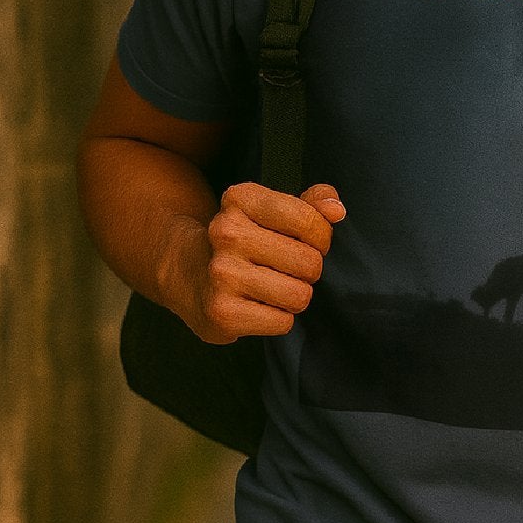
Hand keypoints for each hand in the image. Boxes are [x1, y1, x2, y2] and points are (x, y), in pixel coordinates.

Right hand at [171, 182, 345, 342]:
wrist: (186, 272)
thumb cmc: (245, 238)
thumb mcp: (273, 210)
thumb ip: (312, 202)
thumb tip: (336, 211)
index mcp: (241, 200)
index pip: (309, 220)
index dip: (320, 237)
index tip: (305, 241)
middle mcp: (226, 233)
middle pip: (309, 262)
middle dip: (308, 269)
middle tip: (287, 269)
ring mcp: (221, 273)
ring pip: (299, 295)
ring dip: (295, 295)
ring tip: (274, 288)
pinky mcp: (221, 312)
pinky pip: (283, 322)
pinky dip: (279, 318)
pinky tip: (258, 306)